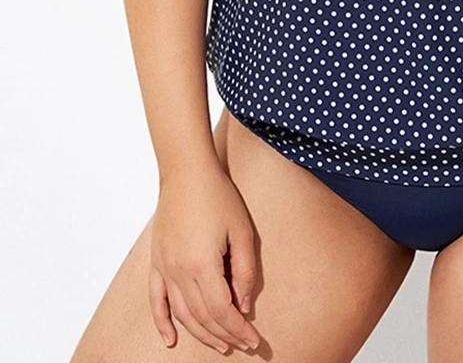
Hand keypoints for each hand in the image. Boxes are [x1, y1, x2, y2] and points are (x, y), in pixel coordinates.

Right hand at [149, 161, 260, 353]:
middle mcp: (179, 271)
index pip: (222, 311)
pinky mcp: (156, 262)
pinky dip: (162, 323)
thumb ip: (244, 271)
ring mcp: (164, 268)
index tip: (253, 340)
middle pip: (202, 317)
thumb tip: (244, 305)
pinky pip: (156, 301)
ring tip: (221, 344)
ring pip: (182, 314)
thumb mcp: (242, 230)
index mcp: (202, 264)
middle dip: (225, 335)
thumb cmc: (217, 195)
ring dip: (201, 334)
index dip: (238, 329)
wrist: (186, 171)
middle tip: (243, 345)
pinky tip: (170, 340)